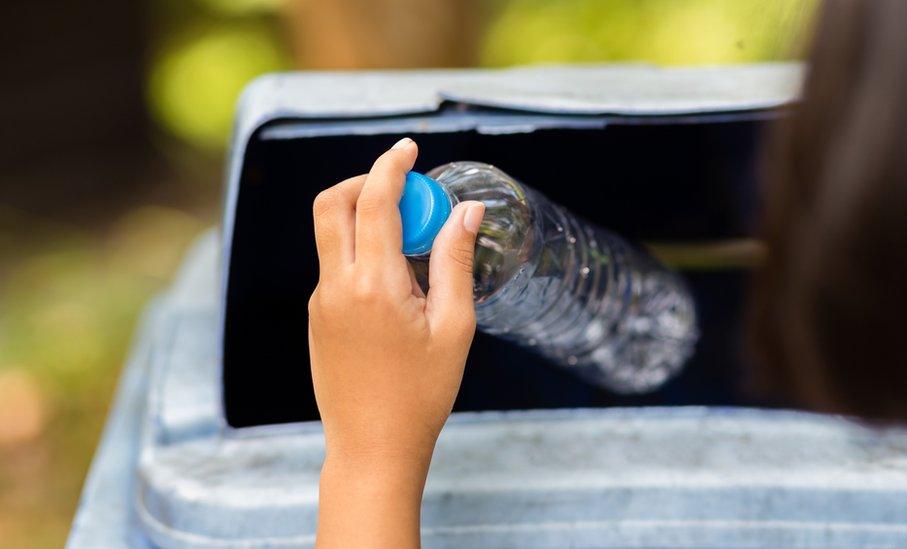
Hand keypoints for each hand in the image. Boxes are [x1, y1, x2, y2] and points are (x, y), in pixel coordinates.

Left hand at [308, 137, 484, 547]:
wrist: (372, 447)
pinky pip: (334, 264)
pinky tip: (395, 281)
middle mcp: (336, 286)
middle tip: (404, 190)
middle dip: (364, 181)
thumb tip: (466, 211)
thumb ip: (455, 261)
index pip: (374, 200)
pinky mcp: (318, 317)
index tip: (409, 148)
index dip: (391, 164)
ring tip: (410, 243)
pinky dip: (360, 250)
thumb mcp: (454, 326)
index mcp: (373, 285)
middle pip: (332, 203)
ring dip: (364, 217)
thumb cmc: (421, 394)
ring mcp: (321, 302)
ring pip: (330, 233)